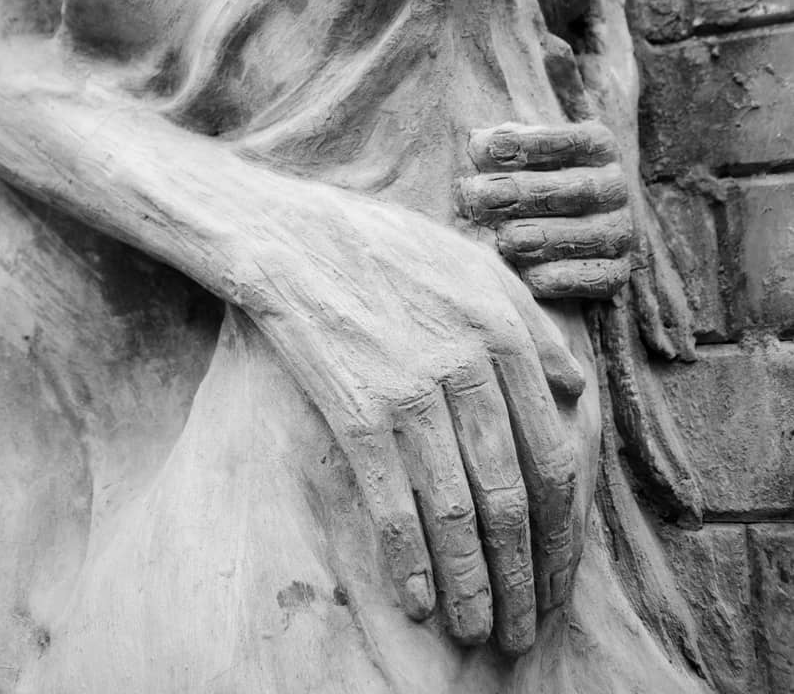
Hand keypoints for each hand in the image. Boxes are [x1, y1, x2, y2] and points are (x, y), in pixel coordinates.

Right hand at [252, 191, 585, 655]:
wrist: (292, 234)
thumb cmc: (385, 245)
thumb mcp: (473, 261)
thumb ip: (531, 321)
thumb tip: (574, 386)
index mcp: (505, 332)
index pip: (552, 458)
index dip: (561, 533)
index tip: (558, 578)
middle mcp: (469, 366)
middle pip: (512, 496)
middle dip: (525, 577)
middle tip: (525, 630)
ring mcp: (413, 390)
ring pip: (458, 511)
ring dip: (472, 584)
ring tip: (480, 631)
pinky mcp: (359, 408)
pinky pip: (393, 502)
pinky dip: (409, 560)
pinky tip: (417, 600)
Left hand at [460, 121, 631, 299]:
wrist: (559, 230)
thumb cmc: (527, 181)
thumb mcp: (519, 155)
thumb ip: (502, 145)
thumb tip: (479, 144)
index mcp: (599, 147)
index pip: (572, 140)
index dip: (530, 144)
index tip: (486, 150)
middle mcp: (615, 187)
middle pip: (578, 187)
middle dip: (524, 192)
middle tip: (479, 196)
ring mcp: (620, 230)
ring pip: (592, 234)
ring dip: (544, 238)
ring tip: (504, 239)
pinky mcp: (618, 270)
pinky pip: (601, 277)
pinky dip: (567, 279)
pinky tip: (530, 278)